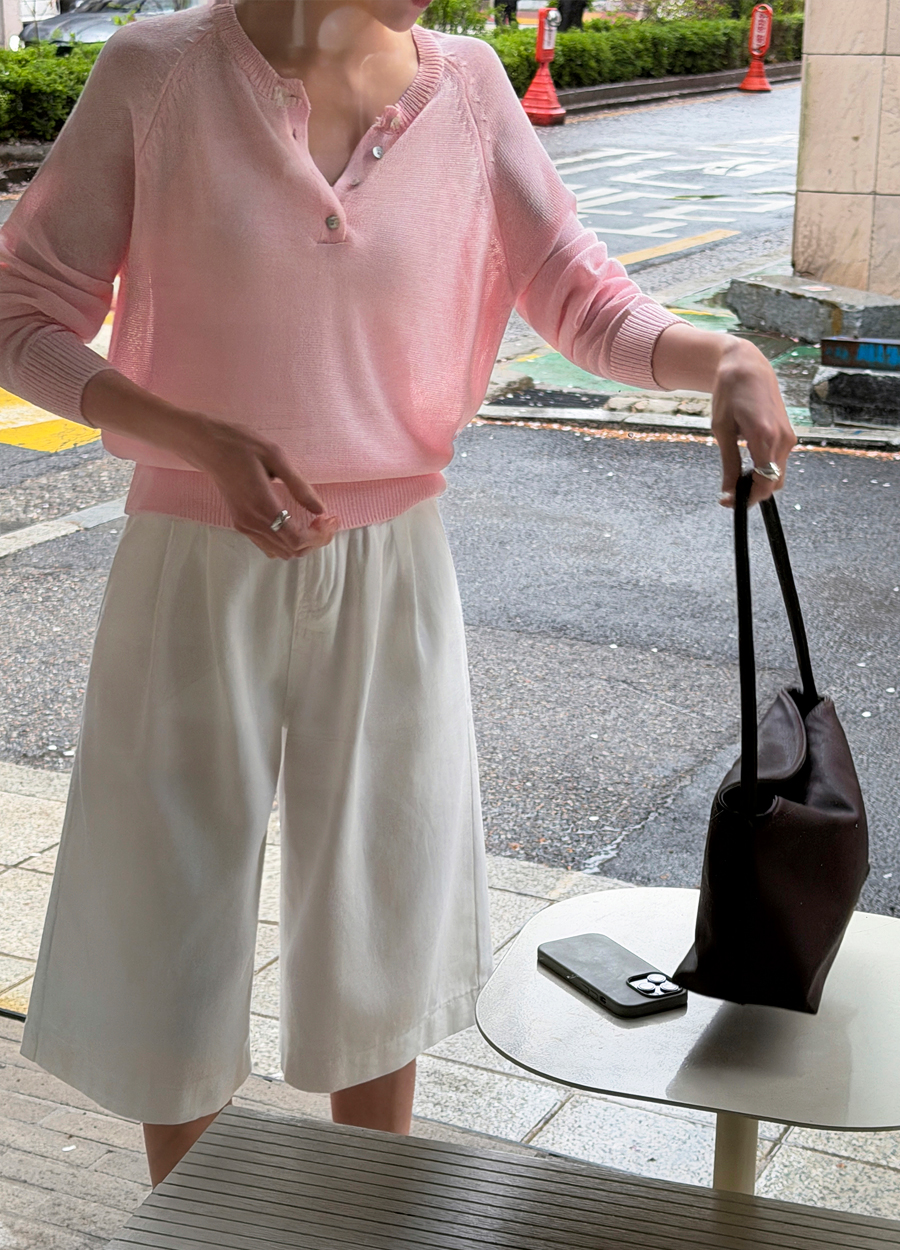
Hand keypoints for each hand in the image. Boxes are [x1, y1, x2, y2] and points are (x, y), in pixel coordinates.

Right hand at [80, 371, 338, 558]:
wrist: (207, 445)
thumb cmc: (241, 444)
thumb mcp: (276, 456)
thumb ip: (299, 485)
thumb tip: (320, 509)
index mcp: (262, 506)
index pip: (297, 539)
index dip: (320, 535)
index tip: (331, 518)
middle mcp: (251, 523)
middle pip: (291, 550)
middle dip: (316, 539)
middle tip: (328, 519)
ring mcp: (244, 526)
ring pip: (281, 552)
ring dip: (302, 543)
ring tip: (315, 522)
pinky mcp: (241, 524)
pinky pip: (269, 545)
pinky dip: (287, 541)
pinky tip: (297, 524)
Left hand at [711, 337, 796, 508]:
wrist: (747, 367)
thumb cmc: (730, 394)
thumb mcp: (722, 431)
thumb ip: (729, 464)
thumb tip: (728, 492)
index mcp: (764, 436)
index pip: (764, 482)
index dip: (749, 498)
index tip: (730, 503)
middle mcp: (782, 438)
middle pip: (774, 482)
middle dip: (755, 493)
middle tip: (731, 493)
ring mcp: (788, 437)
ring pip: (778, 474)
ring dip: (760, 482)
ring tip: (737, 478)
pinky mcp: (789, 434)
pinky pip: (780, 462)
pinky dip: (766, 470)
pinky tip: (748, 465)